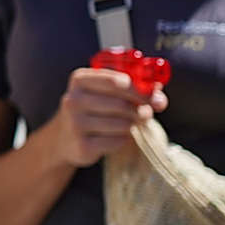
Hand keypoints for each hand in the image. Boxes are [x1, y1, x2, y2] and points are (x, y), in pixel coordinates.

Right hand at [50, 67, 164, 167]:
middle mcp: (73, 99)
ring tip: (131, 124)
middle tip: (146, 114)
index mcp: (80, 79)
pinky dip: (124, 140)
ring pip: (121, 124)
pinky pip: (117, 141)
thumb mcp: (106, 92)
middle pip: (121, 104)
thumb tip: (159, 97)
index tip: (154, 98)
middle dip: (140, 110)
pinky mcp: (82, 145)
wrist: (65, 138)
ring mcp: (75, 123)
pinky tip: (117, 137)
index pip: (117, 81)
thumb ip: (134, 88)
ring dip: (133, 125)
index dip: (140, 90)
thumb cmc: (94, 109)